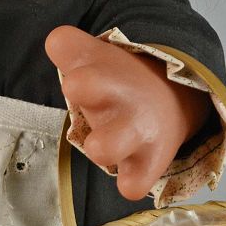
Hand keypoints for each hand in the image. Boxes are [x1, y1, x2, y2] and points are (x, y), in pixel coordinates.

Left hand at [44, 25, 209, 200]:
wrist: (170, 99)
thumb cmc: (114, 83)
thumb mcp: (93, 58)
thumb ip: (68, 48)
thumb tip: (56, 43)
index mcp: (96, 67)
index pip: (67, 46)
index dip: (65, 49)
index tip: (69, 58)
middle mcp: (117, 93)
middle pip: (83, 83)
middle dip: (78, 87)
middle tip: (80, 92)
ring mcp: (134, 128)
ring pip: (108, 143)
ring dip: (100, 145)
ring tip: (100, 144)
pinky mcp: (149, 161)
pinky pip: (135, 182)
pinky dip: (130, 182)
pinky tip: (127, 175)